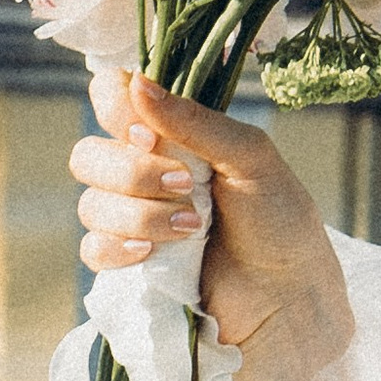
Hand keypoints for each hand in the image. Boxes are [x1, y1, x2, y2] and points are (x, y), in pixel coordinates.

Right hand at [72, 72, 354, 380]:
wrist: (292, 297)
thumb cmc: (282, 222)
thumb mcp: (252, 158)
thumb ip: (195, 122)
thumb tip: (136, 83)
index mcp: (172, 137)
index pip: (110, 100)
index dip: (115, 108)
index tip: (149, 132)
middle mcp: (145, 174)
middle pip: (88, 155)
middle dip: (131, 170)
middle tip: (186, 185)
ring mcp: (134, 222)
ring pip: (91, 204)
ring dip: (141, 214)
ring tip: (193, 229)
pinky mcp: (130, 269)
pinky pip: (93, 250)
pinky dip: (119, 248)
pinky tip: (154, 254)